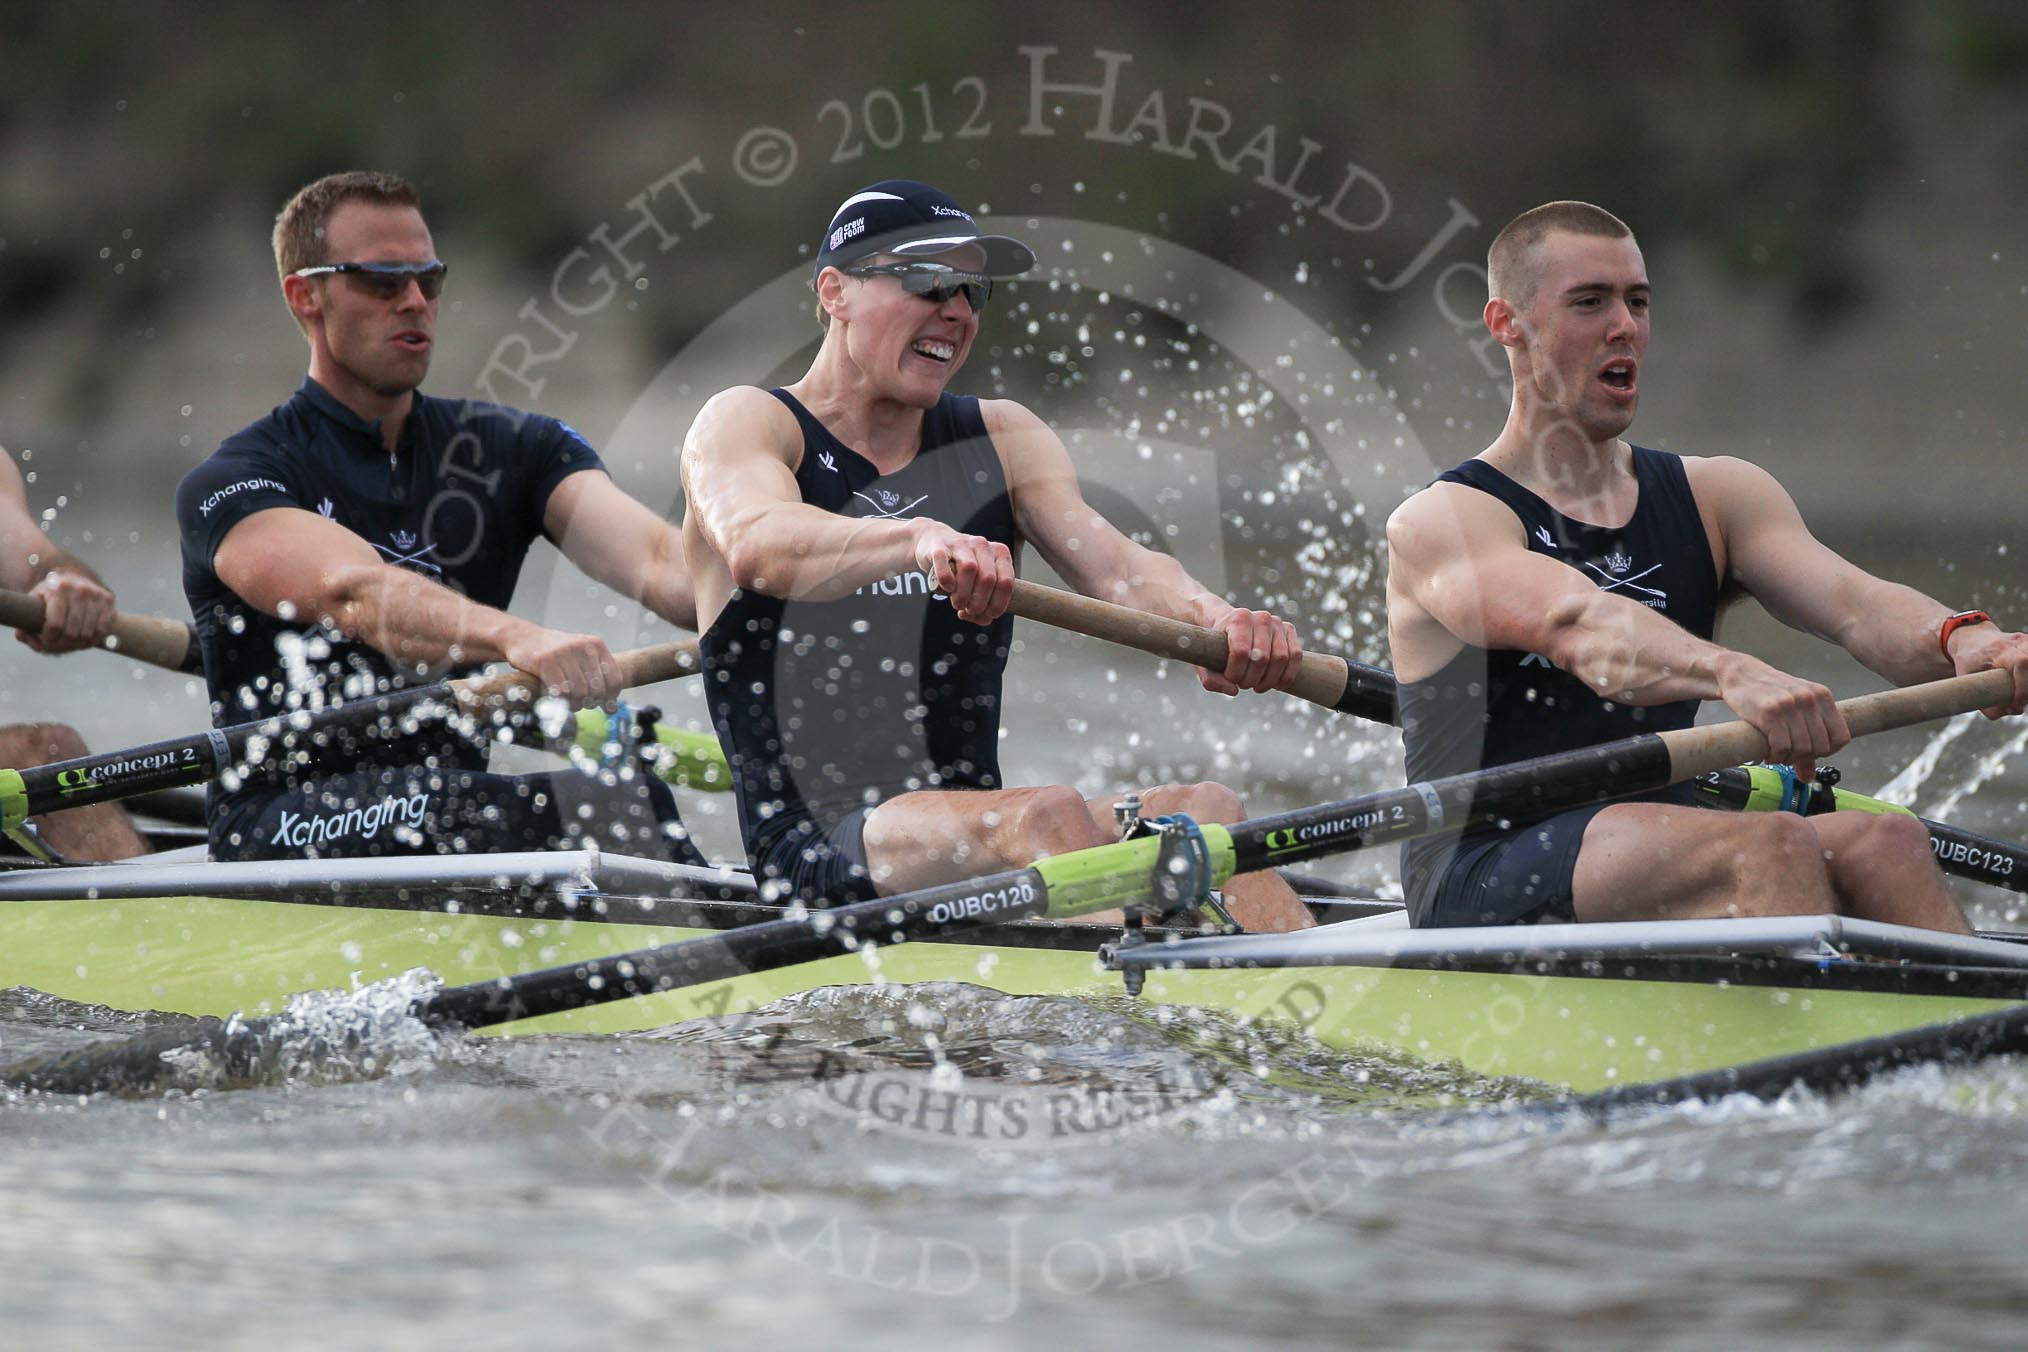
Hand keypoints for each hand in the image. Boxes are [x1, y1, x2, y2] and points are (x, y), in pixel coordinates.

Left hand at [17, 570, 116, 653]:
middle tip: (57, 644)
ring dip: (78, 644)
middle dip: (62, 644)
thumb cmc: (50, 596)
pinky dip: (93, 639)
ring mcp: (97, 594)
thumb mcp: (32, 607)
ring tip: (69, 643)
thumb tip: (39, 646)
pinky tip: (84, 638)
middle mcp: (80, 589)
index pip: (55, 624)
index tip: (46, 640)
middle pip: (72, 632)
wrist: (72, 579)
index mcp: (58, 587)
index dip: (49, 638)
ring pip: (87, 633)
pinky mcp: (109, 600)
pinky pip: (102, 629)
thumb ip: (25, 628)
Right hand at [502, 624, 623, 709]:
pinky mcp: (545, 660)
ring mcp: (563, 652)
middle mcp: (582, 646)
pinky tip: (558, 700)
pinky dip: (561, 701)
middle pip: (597, 689)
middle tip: (581, 704)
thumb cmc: (554, 652)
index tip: (603, 705)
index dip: (610, 697)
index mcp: (595, 645)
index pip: (615, 679)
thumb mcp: (580, 659)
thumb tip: (612, 709)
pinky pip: (561, 691)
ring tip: (569, 703)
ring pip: (580, 692)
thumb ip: (597, 679)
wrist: (522, 637)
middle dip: (590, 703)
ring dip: (575, 704)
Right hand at [916, 523, 1013, 624]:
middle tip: (968, 610)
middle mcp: (982, 545)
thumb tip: (985, 619)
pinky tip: (947, 588)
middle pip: (988, 579)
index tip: (988, 614)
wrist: (932, 542)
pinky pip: (945, 566)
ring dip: (963, 595)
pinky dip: (946, 582)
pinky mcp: (939, 547)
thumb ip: (985, 602)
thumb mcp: (978, 582)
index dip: (998, 604)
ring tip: (958, 603)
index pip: (1006, 582)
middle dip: (978, 603)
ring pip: (970, 569)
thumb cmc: (960, 567)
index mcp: (999, 553)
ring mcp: (961, 543)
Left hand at [1195, 604, 1303, 695]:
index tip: (1231, 679)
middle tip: (1244, 684)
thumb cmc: (1216, 646)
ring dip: (1269, 680)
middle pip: (1262, 658)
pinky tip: (1276, 684)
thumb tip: (1234, 690)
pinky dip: (1287, 675)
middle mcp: (1260, 617)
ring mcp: (1277, 622)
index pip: (1241, 652)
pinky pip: (1296, 656)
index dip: (1236, 673)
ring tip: (1257, 685)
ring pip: (1282, 659)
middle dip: (1252, 679)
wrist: (1227, 625)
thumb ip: (1212, 680)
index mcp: (1239, 618)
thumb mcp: (1205, 663)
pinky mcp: (1289, 630)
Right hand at [1714, 653, 1847, 778]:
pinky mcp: (1770, 712)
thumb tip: (1808, 777)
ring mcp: (1790, 705)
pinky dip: (1774, 756)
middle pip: (1820, 747)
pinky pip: (1781, 747)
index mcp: (1822, 696)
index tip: (1811, 753)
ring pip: (1801, 749)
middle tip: (1788, 755)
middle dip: (1804, 757)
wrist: (1740, 674)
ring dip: (1787, 758)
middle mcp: (1809, 699)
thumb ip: (1807, 740)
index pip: (1841, 737)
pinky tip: (1767, 752)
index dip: (1827, 752)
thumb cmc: (1769, 693)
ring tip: (1776, 753)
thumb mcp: (1795, 710)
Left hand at [1948, 625, 2027, 718]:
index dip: (2023, 687)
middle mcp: (2018, 643)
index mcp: (2000, 649)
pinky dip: (2027, 682)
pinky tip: (2020, 687)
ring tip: (2016, 696)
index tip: (2015, 705)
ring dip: (2027, 688)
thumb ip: (1978, 695)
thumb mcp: (1965, 677)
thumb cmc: (1968, 659)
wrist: (1972, 638)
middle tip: (2014, 705)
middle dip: (2026, 693)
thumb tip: (1998, 714)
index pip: (2022, 663)